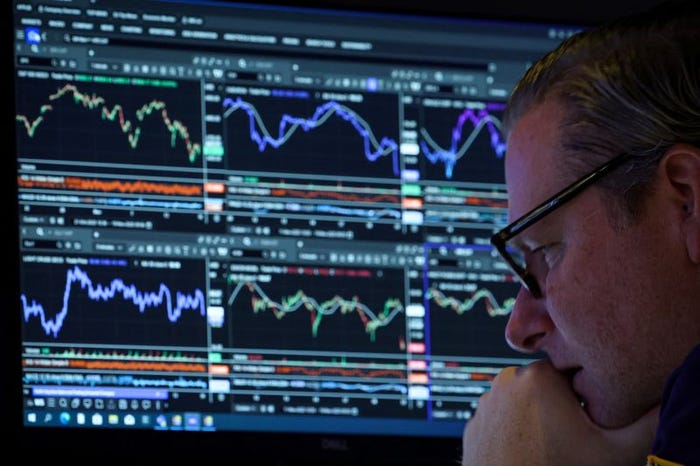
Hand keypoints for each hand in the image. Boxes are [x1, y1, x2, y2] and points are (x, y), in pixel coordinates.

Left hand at [461, 360, 659, 465]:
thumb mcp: (613, 452)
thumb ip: (644, 425)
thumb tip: (660, 405)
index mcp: (540, 375)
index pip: (575, 373)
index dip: (588, 396)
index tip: (591, 420)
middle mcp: (508, 379)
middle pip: (549, 386)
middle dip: (563, 406)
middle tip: (573, 436)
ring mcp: (488, 399)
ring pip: (525, 401)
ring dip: (539, 416)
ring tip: (551, 444)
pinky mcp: (476, 419)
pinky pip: (504, 416)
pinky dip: (517, 429)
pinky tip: (529, 449)